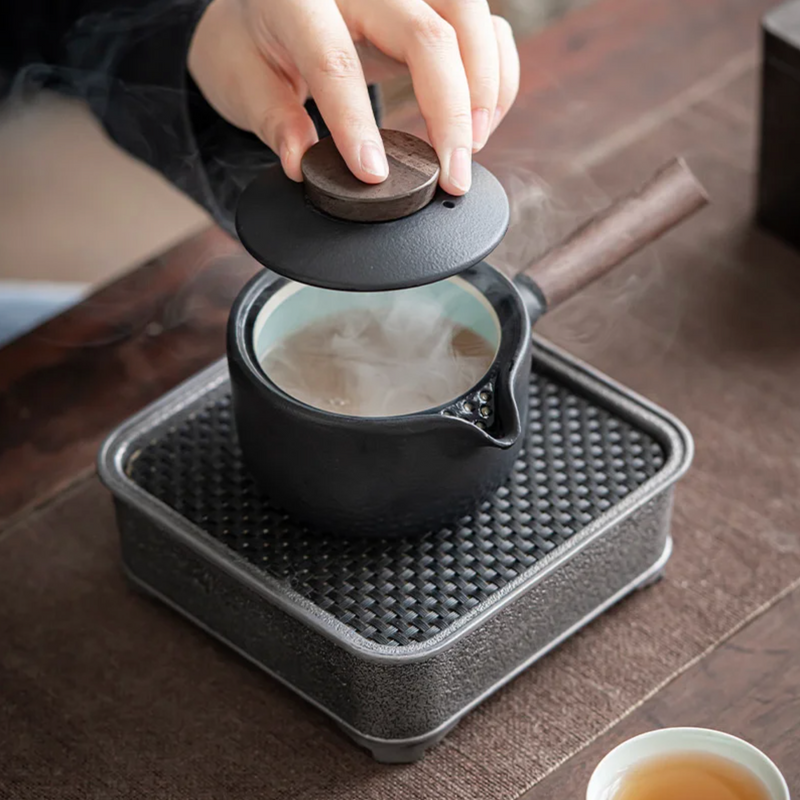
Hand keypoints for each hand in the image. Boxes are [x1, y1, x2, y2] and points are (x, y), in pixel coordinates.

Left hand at [188, 0, 519, 194]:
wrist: (268, 10)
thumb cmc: (253, 45)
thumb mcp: (241, 81)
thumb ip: (273, 120)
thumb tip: (301, 164)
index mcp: (297, 0)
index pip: (335, 59)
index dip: (357, 121)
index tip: (374, 176)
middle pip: (426, 33)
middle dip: (451, 110)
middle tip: (453, 175)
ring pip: (470, 17)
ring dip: (484, 88)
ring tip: (472, 147)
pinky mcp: (431, 1)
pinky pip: (484, 24)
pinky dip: (495, 73)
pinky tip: (482, 121)